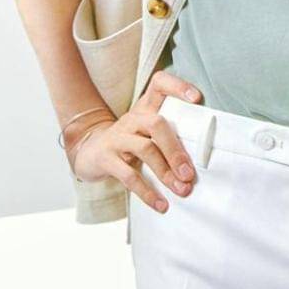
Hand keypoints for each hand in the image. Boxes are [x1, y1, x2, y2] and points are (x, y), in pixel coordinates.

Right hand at [71, 71, 205, 213]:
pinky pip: (129, 175)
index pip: (159, 84)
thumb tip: (200, 159)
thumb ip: (169, 135)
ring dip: (166, 172)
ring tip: (182, 189)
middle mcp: (132, 119)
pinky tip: (161, 204)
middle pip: (158, 124)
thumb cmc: (129, 141)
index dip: (178, 86)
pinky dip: (147, 192)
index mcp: (145, 108)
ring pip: (146, 149)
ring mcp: (118, 137)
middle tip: (190, 173)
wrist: (88, 151)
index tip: (197, 99)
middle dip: (176, 150)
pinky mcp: (106, 158)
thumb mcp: (146, 131)